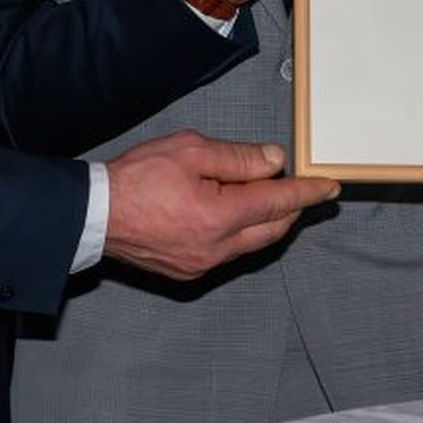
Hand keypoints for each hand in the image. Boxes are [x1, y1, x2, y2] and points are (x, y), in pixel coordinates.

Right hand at [105, 129, 339, 279]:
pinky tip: (227, 213)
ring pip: (250, 244)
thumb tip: (274, 162)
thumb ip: (238, 158)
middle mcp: (216, 249)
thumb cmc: (136, 178)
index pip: (279, 203)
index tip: (329, 187)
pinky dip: (238, 233)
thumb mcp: (191, 151)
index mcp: (220, 217)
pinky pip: (227, 252)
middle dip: (290, 208)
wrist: (94, 214)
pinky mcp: (187, 271)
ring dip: (263, 220)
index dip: (308, 193)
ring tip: (260, 194)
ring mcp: (202, 265)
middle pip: (271, 230)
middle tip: (299, 188)